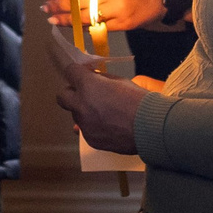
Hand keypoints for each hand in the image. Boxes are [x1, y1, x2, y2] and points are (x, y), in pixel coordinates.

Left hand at [46, 30, 150, 153]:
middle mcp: (81, 105)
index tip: (82, 74)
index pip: (70, 72)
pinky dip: (93, 125)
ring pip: (75, 114)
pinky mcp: (90, 140)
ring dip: (84, 110)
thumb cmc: (138, 100)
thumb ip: (101, 79)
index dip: (76, 72)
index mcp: (88, 86)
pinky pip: (85, 129)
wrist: (150, 127)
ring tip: (104, 112)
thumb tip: (92, 78)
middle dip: (71, 93)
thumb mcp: (120, 81)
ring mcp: (84, 125)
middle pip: (62, 96)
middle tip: (85, 93)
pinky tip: (109, 125)